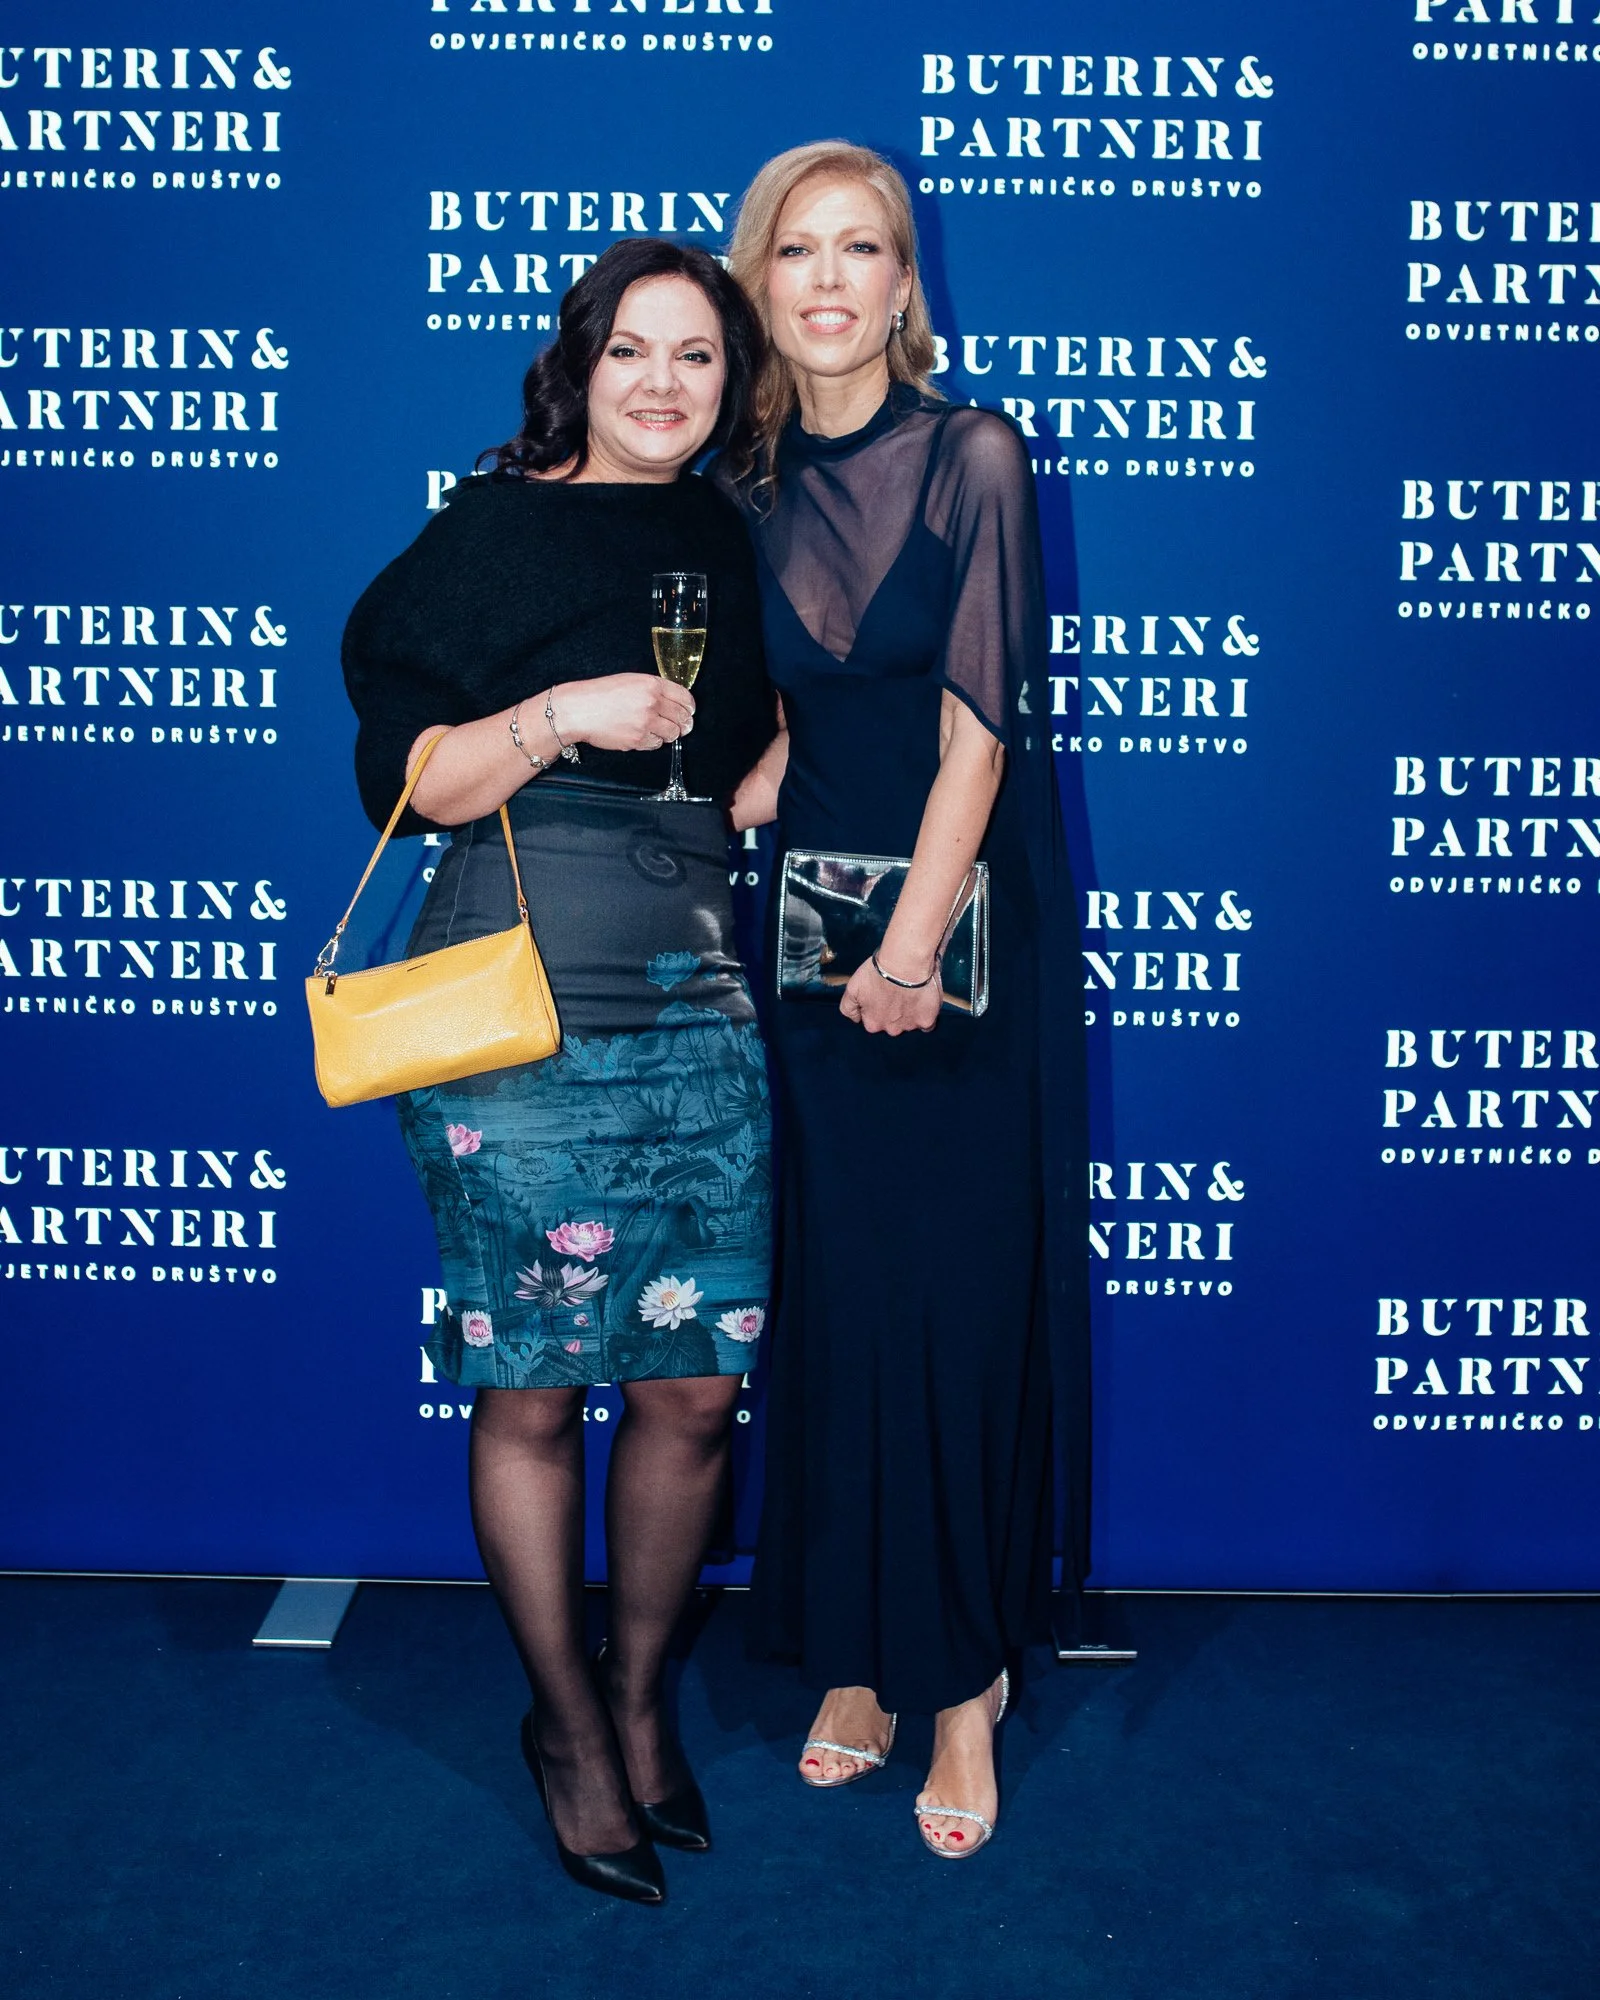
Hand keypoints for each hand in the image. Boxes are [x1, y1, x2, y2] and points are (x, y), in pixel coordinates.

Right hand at [549, 674, 694, 753]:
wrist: (579, 709)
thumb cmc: (600, 694)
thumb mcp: (630, 681)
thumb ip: (653, 689)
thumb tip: (672, 701)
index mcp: (652, 684)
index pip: (684, 697)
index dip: (689, 707)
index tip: (688, 711)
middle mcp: (652, 703)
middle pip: (682, 718)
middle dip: (683, 723)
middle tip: (680, 726)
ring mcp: (646, 723)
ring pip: (672, 733)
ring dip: (668, 733)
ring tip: (658, 730)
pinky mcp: (638, 740)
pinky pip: (656, 744)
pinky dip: (653, 741)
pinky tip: (643, 735)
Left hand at [839, 954, 941, 1034]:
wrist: (905, 962)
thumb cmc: (878, 971)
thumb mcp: (853, 987)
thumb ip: (849, 1007)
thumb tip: (855, 1019)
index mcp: (872, 1024)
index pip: (873, 1022)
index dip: (878, 1008)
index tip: (883, 995)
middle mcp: (890, 1029)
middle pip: (892, 1025)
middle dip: (894, 1013)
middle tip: (897, 993)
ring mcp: (909, 1026)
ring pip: (909, 1024)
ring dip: (909, 1013)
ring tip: (911, 993)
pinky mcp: (926, 1020)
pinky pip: (927, 1024)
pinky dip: (925, 1016)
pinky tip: (923, 1002)